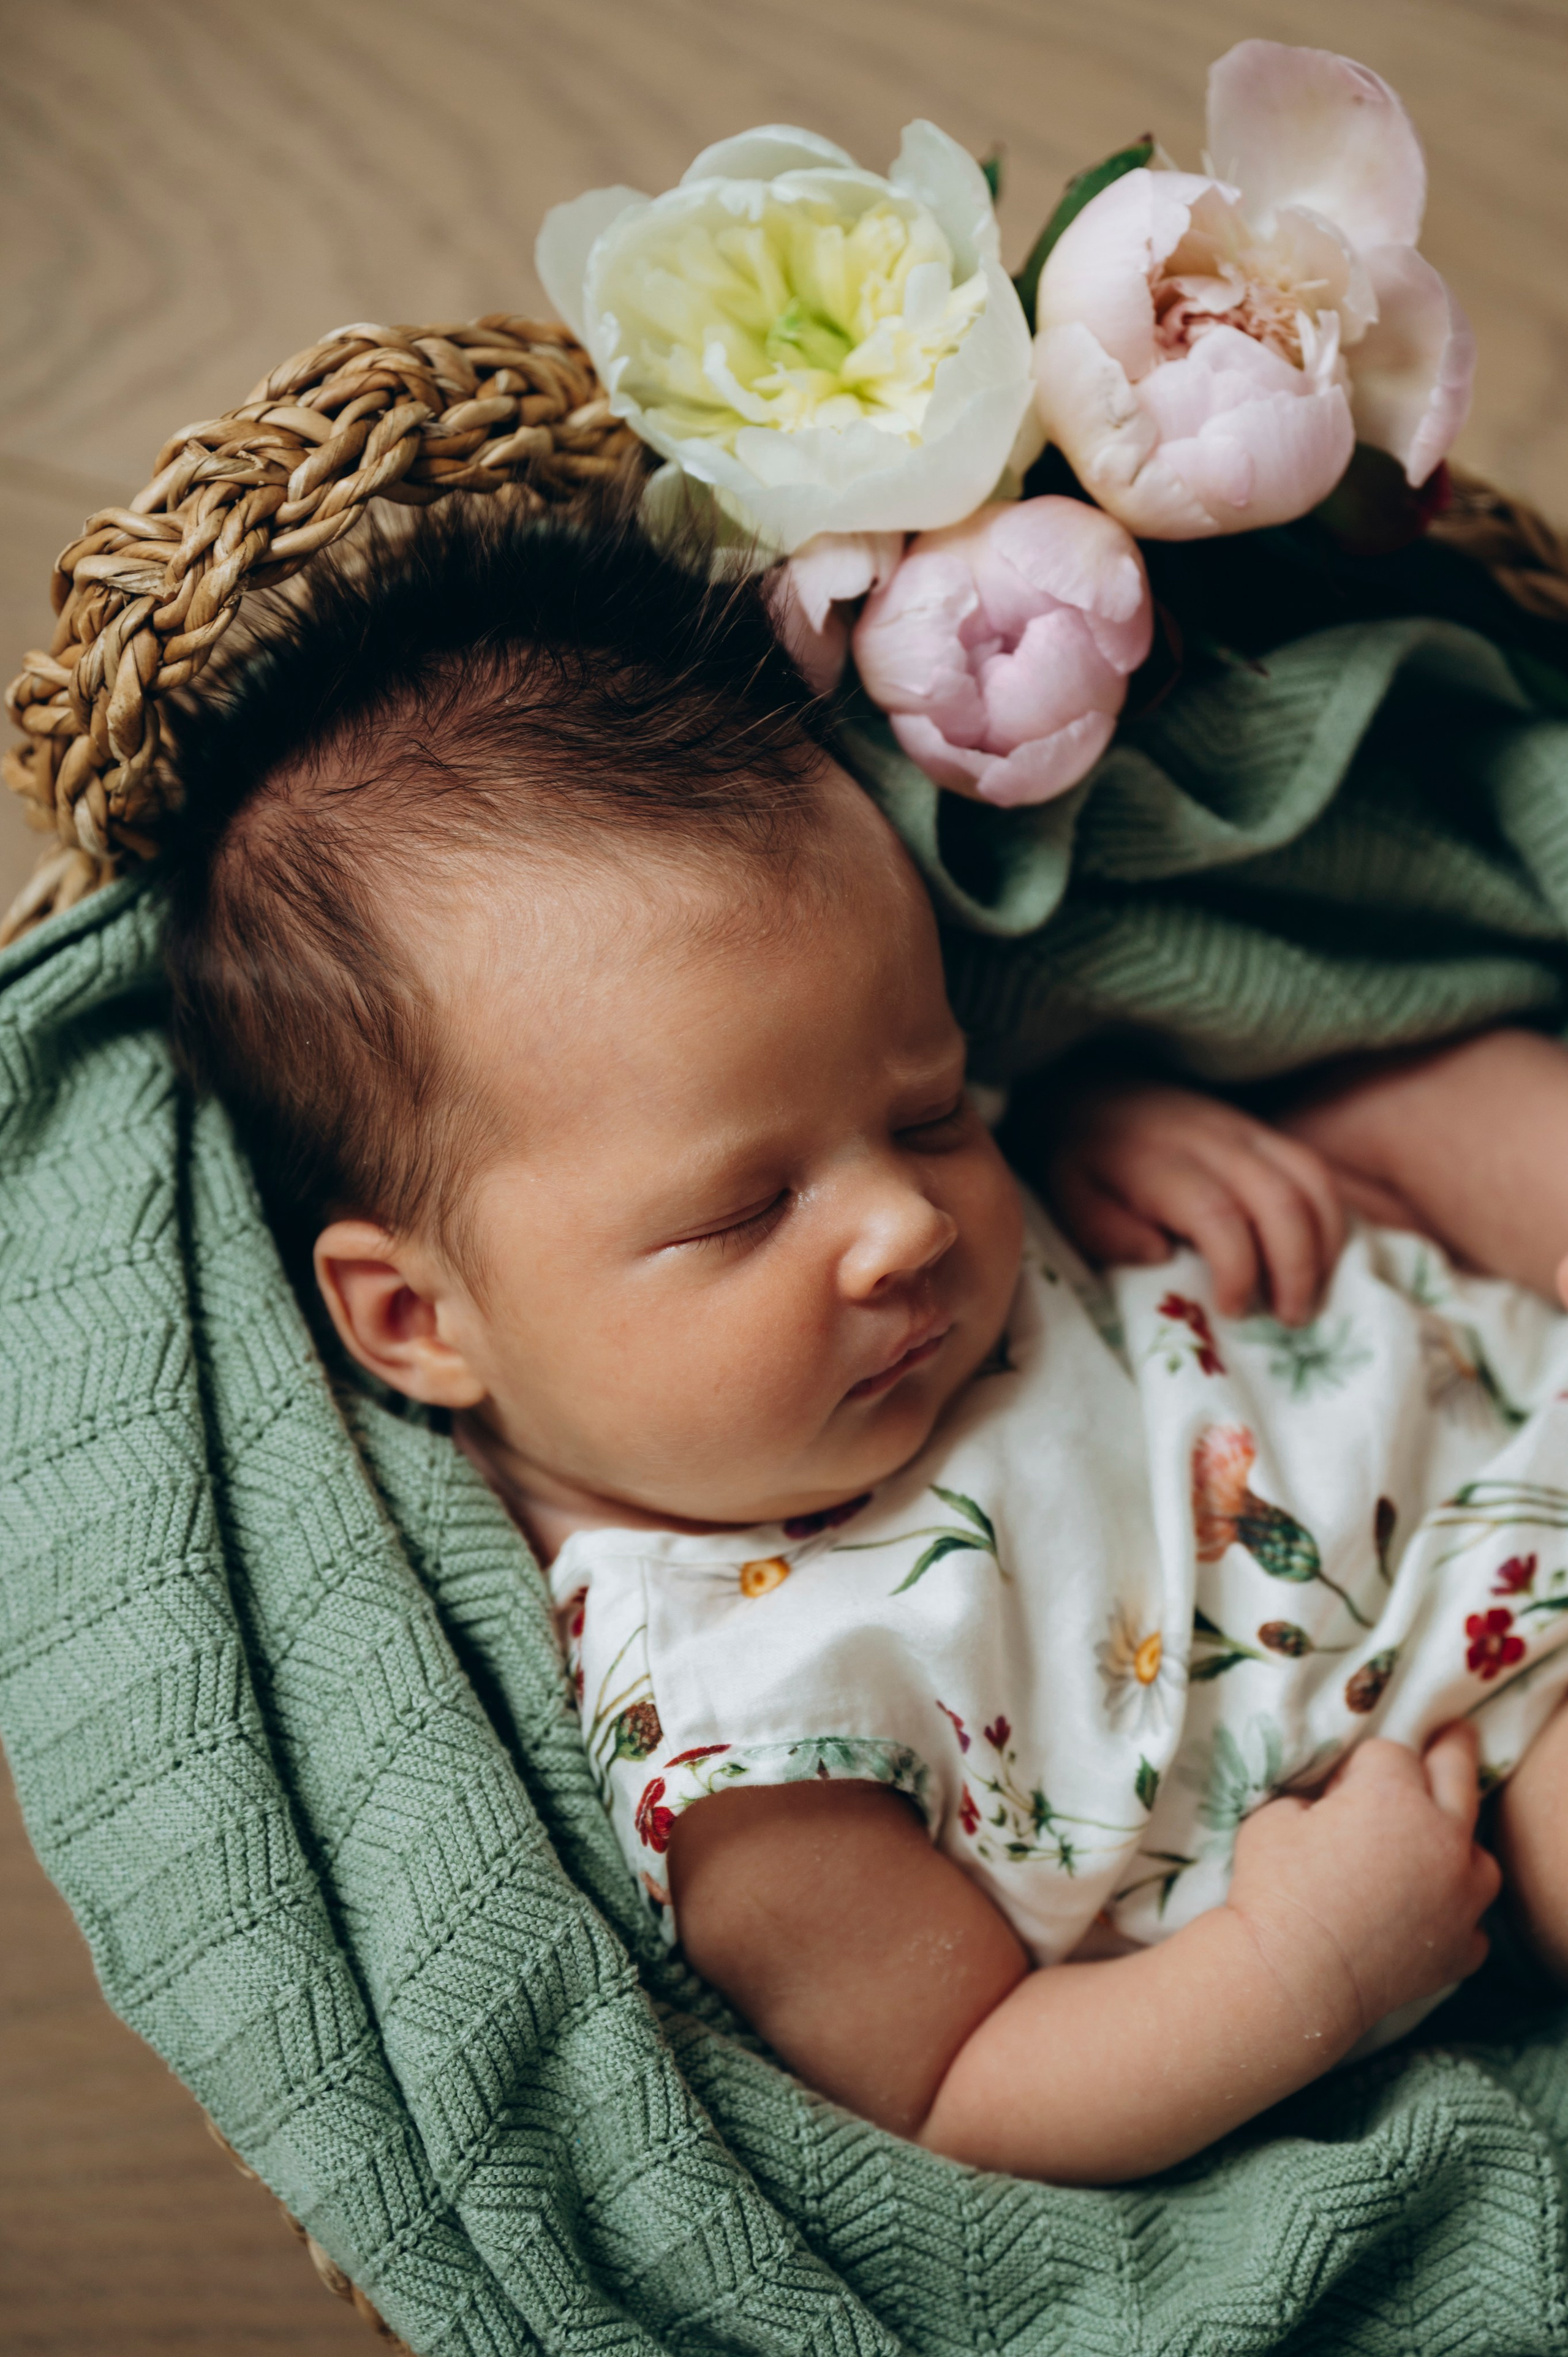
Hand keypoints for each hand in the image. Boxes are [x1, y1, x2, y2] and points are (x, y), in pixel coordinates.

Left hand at [1037, 1078, 1345, 1323]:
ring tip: (1310, 1297)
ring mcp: (1248, 1132)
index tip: (1233, 1309)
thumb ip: (1105, 1231)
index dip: (1237, 1270)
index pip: (1218, 1216)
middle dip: (1297, 1269)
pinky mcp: (1269, 1132)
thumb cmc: (1088, 1160)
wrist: (1102, 1090)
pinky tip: (1320, 1260)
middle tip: (1289, 1320)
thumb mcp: (1072, 1198)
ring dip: (1324, 1247)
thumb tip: (1159, 1254)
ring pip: (1313, 1182)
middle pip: (1281, 1201)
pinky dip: (1332, 1220)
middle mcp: (1215, 1141)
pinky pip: (1319, 1172)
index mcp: (1161, 1163)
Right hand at [1226, 1727, 1499, 2048]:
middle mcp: (1442, 1836)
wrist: (1289, 1980)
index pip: (1390, 1751)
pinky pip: (1472, 1916)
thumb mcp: (1277, 1813)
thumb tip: (1337, 1800)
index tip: (1335, 1788)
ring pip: (1478, 1851)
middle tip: (1444, 1738)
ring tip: (1423, 1851)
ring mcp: (1462, 1896)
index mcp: (1393, 1793)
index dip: (1358, 1766)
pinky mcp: (1464, 1947)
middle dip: (1446, 1749)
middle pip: (1457, 1769)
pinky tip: (1420, 1914)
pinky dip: (1451, 1911)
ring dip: (1454, 1843)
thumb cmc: (1272, 1889)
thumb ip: (1319, 1794)